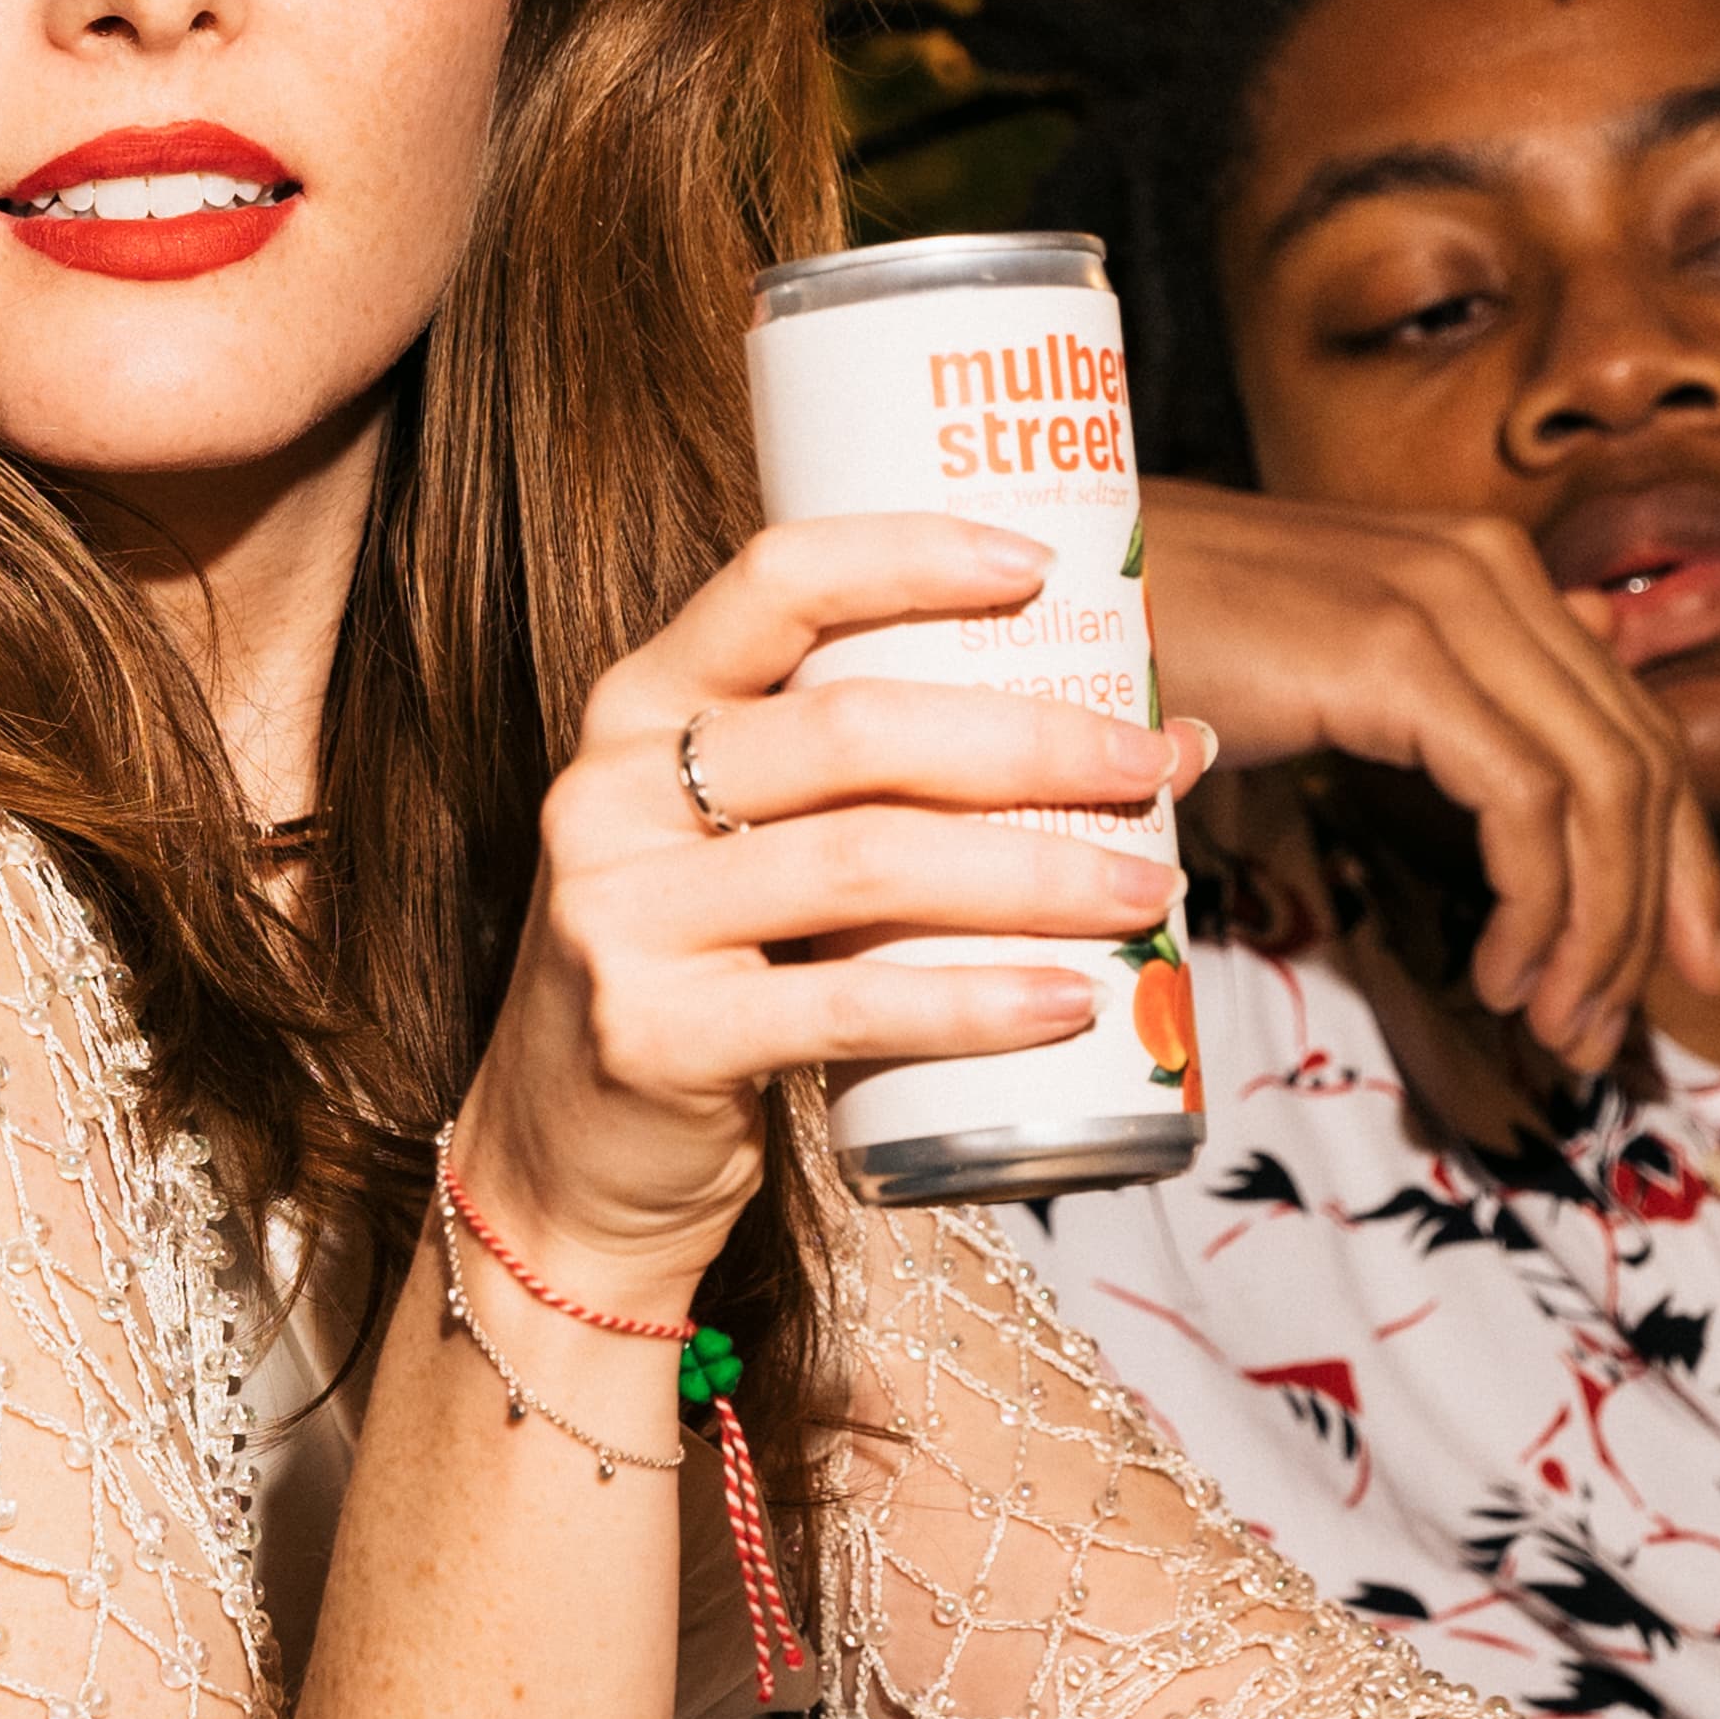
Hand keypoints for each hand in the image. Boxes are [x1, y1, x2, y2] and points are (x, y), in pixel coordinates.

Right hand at [454, 514, 1211, 1301]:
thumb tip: (1150, 735)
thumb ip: (875, 783)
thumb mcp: (744, 843)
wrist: (567, 1161)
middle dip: (1029, 741)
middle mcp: (611, 790)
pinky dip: (976, 1001)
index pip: (776, 581)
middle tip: (1153, 765)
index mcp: (639, 705)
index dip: (912, 557)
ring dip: (1034, 870)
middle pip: (852, 729)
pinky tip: (1072, 1002)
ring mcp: (620, 914)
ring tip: (1147, 890)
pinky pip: (845, 1005)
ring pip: (865, 861)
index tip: (1044, 567)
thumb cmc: (707, 974)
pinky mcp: (652, 1036)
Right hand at [1136, 479, 1719, 1070]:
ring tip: (1555, 1021)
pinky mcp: (1395, 652)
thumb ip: (1446, 698)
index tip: (1688, 966)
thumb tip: (1553, 750)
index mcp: (1480, 569)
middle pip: (1641, 759)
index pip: (1633, 723)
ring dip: (1598, 929)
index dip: (1680, 856)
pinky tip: (1499, 971)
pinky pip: (1525, 801)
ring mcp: (1445, 599)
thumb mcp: (1325, 676)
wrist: (1038, 595)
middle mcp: (1484, 568)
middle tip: (1609, 1029)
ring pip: (1600, 788)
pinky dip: (1539, 903)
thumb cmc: (1154, 645)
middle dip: (1654, 911)